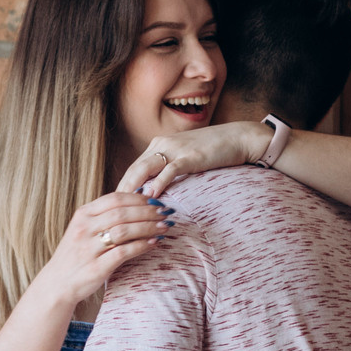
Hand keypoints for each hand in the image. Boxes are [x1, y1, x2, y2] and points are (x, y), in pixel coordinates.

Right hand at [38, 191, 174, 306]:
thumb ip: (105, 215)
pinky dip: (142, 246)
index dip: (138, 198)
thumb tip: (137, 197)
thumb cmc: (76, 255)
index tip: (156, 201)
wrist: (57, 284)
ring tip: (164, 227)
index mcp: (82, 215)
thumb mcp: (84, 229)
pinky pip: (124, 252)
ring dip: (148, 227)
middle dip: (148, 212)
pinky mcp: (97, 267)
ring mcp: (89, 248)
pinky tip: (154, 243)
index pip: (115, 199)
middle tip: (166, 213)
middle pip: (122, 213)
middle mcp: (84, 229)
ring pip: (124, 230)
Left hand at [116, 121, 272, 199]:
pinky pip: (168, 171)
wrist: (238, 138)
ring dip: (133, 189)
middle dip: (121, 191)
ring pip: (145, 169)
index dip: (122, 187)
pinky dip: (158, 183)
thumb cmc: (213, 152)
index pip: (133, 168)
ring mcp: (174, 149)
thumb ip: (169, 170)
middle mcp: (161, 145)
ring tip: (124, 209)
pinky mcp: (189, 156)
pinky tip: (151, 197)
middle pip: (133, 170)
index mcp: (158, 146)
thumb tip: (155, 191)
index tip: (114, 207)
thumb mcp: (185, 158)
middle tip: (112, 212)